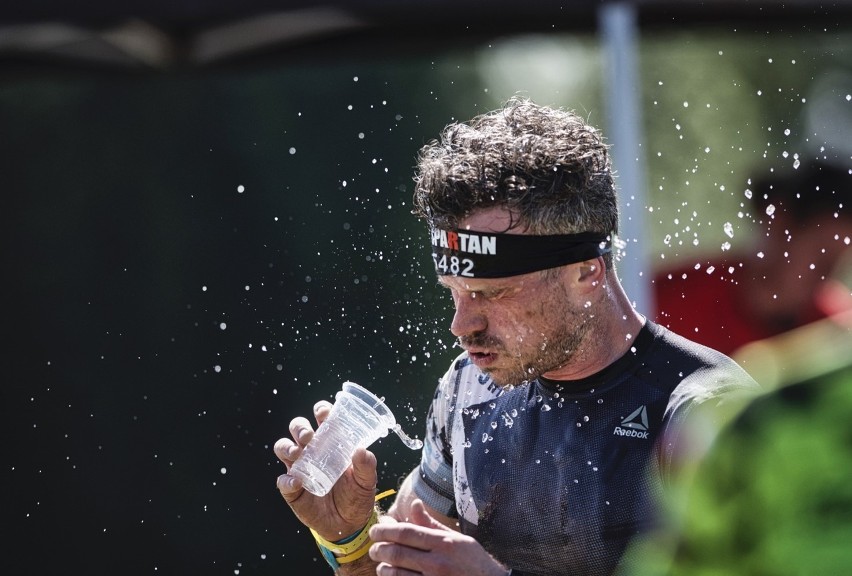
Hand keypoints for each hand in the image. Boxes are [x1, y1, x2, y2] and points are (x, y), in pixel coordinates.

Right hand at [274, 400, 377, 540]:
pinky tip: (297, 482)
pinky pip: (283, 480)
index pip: (322, 419)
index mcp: (331, 442)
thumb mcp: (366, 480)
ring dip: (287, 447)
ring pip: (283, 448)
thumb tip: (362, 450)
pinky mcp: (292, 489)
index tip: (324, 412)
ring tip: (298, 453)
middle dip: (300, 428)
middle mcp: (312, 451)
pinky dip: (287, 480)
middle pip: (297, 429)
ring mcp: (300, 468)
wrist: (349, 524)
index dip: (320, 410)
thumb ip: (366, 465)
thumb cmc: (357, 494)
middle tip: (308, 437)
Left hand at [369, 499, 509, 575]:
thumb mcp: (457, 539)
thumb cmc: (474, 562)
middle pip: (397, 553)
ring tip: (381, 564)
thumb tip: (413, 504)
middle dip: (379, 549)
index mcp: (443, 543)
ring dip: (383, 568)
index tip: (374, 530)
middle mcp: (437, 562)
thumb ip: (431, 524)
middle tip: (373, 548)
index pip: (406, 533)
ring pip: (396, 574)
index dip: (385, 531)